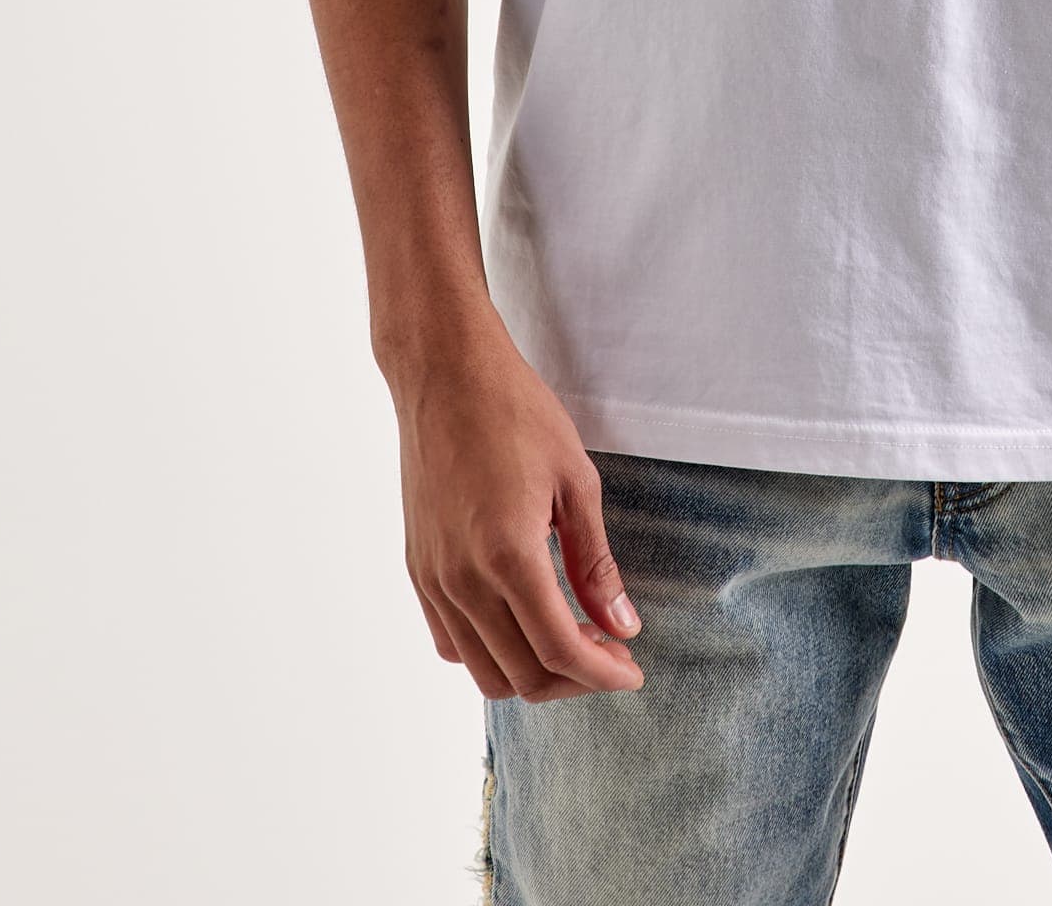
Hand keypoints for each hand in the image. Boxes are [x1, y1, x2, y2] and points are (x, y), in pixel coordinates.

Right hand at [390, 313, 645, 701]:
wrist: (445, 373)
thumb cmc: (517, 413)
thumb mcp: (576, 481)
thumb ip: (596, 563)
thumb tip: (623, 626)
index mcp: (508, 556)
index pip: (558, 650)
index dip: (602, 674)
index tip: (633, 672)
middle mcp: (462, 579)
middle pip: (522, 674)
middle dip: (574, 679)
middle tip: (611, 650)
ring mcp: (433, 579)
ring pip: (483, 670)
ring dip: (532, 670)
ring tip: (572, 637)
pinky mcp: (418, 569)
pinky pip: (451, 641)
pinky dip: (491, 651)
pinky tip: (524, 619)